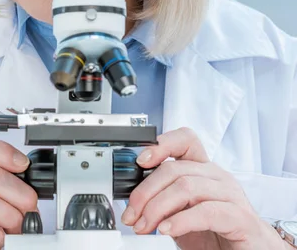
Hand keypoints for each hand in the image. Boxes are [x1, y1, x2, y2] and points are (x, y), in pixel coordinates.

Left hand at [121, 127, 285, 249]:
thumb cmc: (214, 232)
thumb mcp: (180, 210)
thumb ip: (162, 198)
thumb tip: (132, 198)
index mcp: (203, 170)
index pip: (184, 140)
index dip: (161, 145)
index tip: (139, 162)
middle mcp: (217, 177)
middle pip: (174, 170)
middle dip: (145, 193)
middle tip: (131, 215)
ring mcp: (231, 195)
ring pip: (186, 187)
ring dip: (157, 208)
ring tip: (144, 226)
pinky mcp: (241, 218)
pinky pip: (207, 211)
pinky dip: (182, 220)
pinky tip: (167, 229)